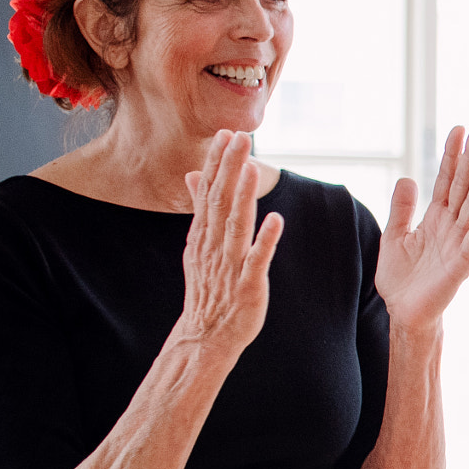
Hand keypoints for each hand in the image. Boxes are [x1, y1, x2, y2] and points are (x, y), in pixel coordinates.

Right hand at [174, 131, 284, 356]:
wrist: (204, 334)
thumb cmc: (208, 286)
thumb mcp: (199, 244)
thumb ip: (200, 209)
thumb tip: (192, 174)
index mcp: (204, 234)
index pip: (209, 191)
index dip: (217, 162)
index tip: (226, 134)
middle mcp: (214, 245)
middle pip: (221, 200)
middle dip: (230, 168)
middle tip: (240, 136)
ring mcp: (230, 264)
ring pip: (237, 224)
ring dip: (244, 195)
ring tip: (252, 168)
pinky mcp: (248, 284)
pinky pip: (257, 260)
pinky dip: (265, 240)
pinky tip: (276, 219)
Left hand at [376, 125, 468, 330]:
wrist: (404, 313)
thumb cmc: (401, 279)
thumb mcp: (394, 236)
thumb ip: (402, 209)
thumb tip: (408, 177)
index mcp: (435, 218)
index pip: (445, 180)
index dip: (451, 155)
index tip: (458, 130)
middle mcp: (451, 225)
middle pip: (463, 184)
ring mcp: (460, 241)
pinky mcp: (463, 261)